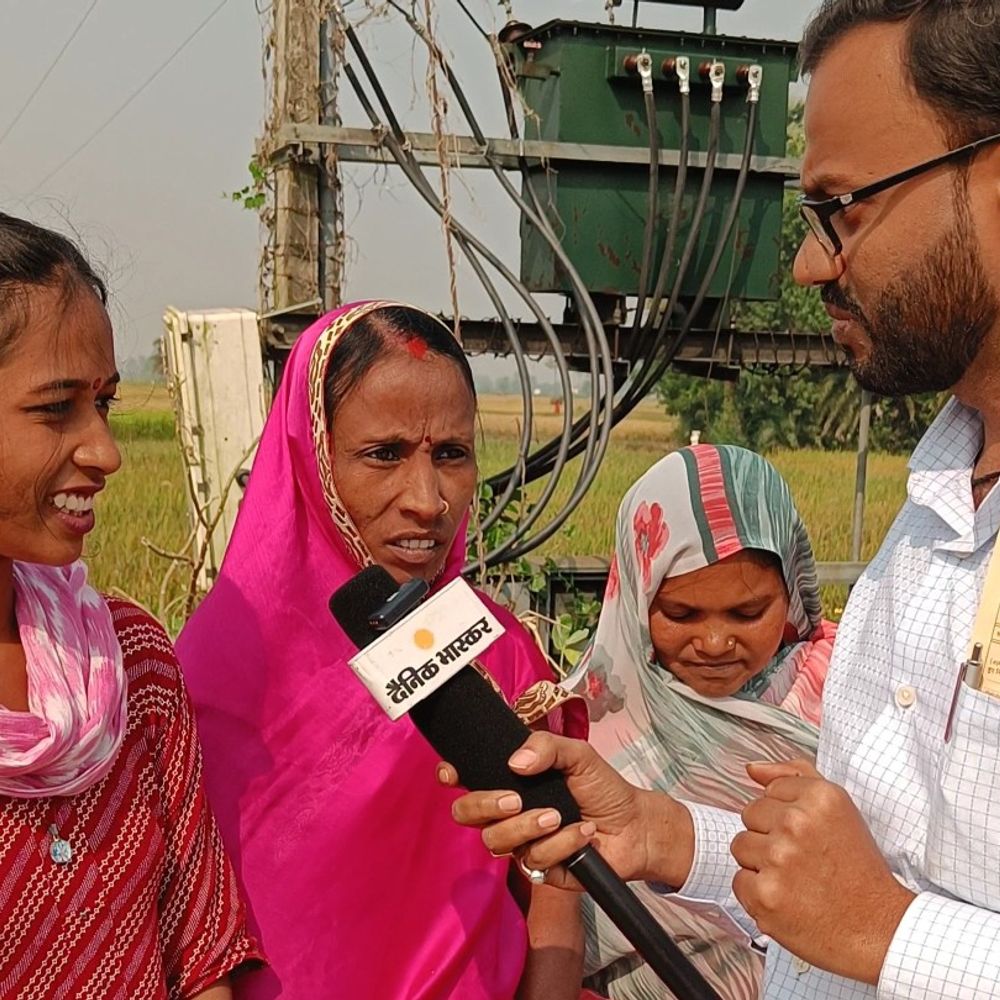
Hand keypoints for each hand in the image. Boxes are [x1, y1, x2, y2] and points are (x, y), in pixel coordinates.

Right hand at [440, 731, 694, 889]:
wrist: (635, 826)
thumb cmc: (603, 787)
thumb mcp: (579, 755)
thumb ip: (547, 747)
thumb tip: (514, 763)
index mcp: (511, 780)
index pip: (468, 778)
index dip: (452, 775)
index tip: (453, 774)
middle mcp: (508, 812)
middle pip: (467, 813)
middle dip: (484, 805)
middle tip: (515, 799)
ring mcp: (520, 841)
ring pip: (496, 840)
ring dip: (527, 826)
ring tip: (557, 816)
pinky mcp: (538, 869)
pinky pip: (533, 860)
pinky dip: (561, 844)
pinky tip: (584, 833)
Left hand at [731, 759, 914, 984]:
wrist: (879, 930)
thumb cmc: (859, 872)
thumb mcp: (839, 810)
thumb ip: (794, 778)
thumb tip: (752, 769)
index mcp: (819, 797)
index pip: (769, 792)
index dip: (785, 817)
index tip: (807, 837)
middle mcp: (797, 823)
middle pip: (750, 816)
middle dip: (770, 836)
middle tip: (802, 860)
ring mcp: (778, 859)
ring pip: (740, 846)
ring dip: (760, 864)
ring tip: (794, 879)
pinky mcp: (765, 894)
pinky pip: (739, 881)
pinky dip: (757, 894)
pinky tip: (787, 899)